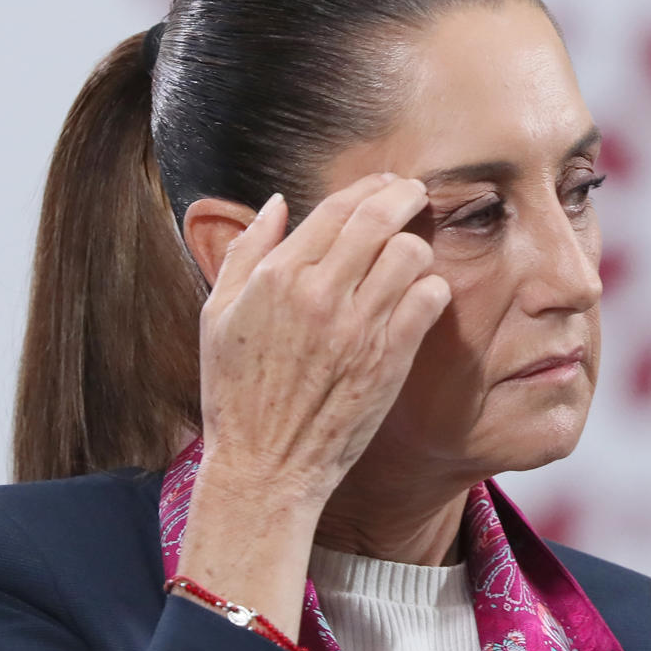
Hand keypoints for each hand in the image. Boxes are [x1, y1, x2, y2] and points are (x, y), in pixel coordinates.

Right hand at [174, 173, 451, 638]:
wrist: (265, 466)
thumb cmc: (236, 393)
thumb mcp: (217, 316)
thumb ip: (245, 253)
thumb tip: (276, 203)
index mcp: (275, 278)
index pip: (336, 207)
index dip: (369, 187)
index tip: (386, 184)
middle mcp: (318, 294)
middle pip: (379, 217)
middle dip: (404, 195)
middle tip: (416, 193)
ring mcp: (356, 326)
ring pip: (410, 253)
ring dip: (418, 246)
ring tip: (414, 256)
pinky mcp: (388, 358)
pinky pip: (429, 299)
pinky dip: (432, 289)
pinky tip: (423, 297)